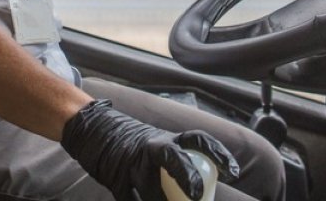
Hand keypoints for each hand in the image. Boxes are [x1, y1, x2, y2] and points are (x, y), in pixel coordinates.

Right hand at [61, 99, 238, 200]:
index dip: (217, 154)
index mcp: (163, 139)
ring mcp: (131, 164)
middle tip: (198, 197)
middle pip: (173, 158)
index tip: (234, 171)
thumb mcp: (154, 146)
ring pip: (152, 190)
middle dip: (187, 177)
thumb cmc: (130, 143)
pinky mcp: (116, 180)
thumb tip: (198, 190)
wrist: (91, 130)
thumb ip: (173, 161)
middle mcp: (149, 148)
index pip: (196, 140)